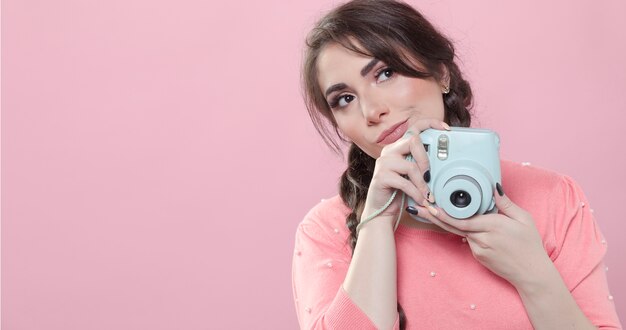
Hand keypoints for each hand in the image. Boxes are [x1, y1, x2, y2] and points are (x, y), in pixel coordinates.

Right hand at [360, 119, 449, 226]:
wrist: (381, 210)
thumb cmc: (399, 192)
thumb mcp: (413, 176)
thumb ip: (422, 166)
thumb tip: (444, 165)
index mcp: (398, 147)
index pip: (414, 128)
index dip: (430, 124)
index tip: (446, 129)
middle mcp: (389, 151)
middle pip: (412, 141)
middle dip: (426, 160)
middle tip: (430, 177)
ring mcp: (383, 163)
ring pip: (411, 166)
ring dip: (423, 184)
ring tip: (428, 196)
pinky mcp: (381, 177)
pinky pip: (405, 183)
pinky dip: (416, 193)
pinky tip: (421, 201)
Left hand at [415, 184, 550, 287]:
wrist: (531, 273)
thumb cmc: (529, 245)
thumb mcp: (523, 219)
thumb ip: (506, 203)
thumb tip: (494, 188)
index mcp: (493, 225)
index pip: (462, 218)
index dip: (443, 212)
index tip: (430, 204)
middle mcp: (482, 238)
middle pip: (453, 225)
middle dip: (433, 216)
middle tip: (416, 208)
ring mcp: (478, 249)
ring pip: (460, 232)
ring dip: (445, 222)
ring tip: (428, 211)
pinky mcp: (478, 256)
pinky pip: (467, 240)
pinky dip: (463, 231)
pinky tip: (460, 224)